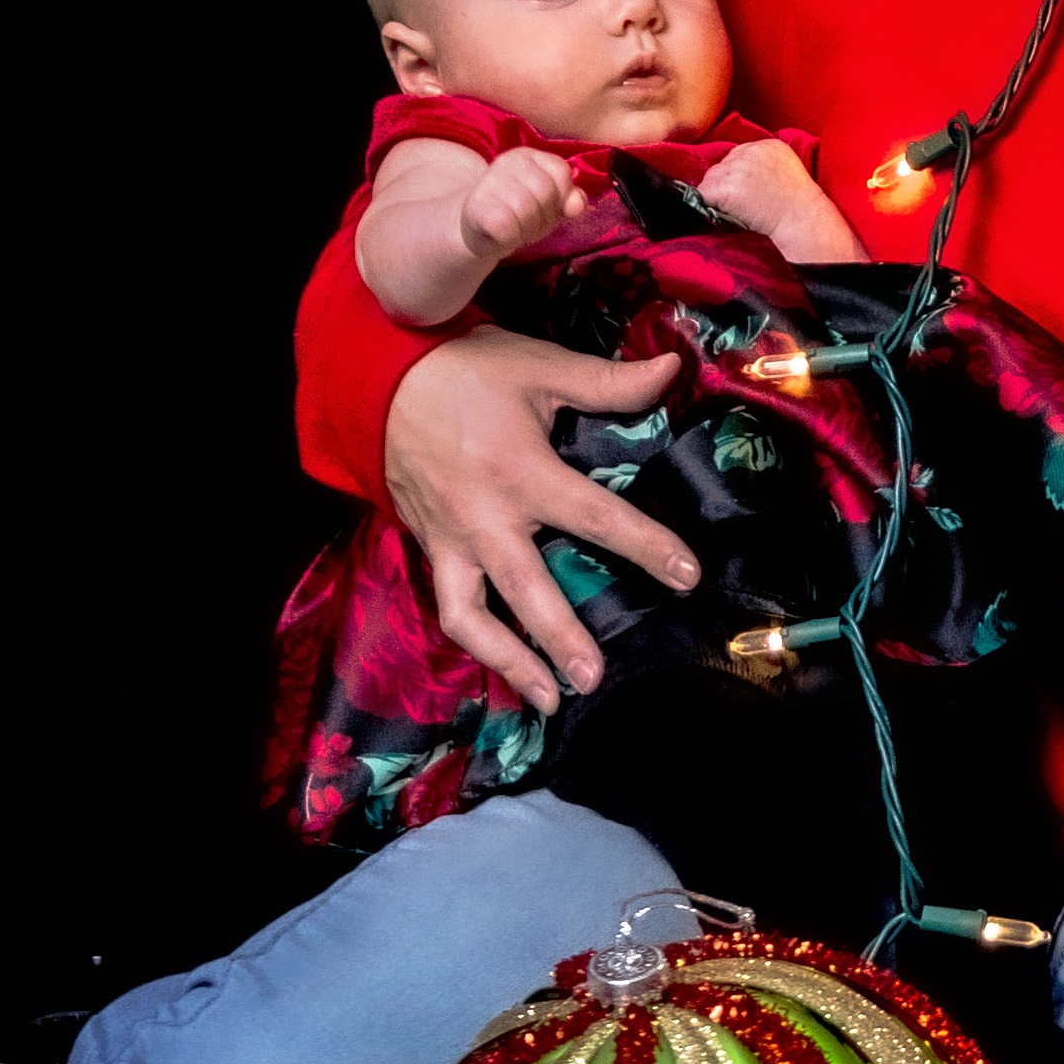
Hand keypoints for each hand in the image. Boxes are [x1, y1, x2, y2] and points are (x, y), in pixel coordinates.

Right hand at [379, 326, 699, 713]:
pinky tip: (506, 665)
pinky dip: (478, 640)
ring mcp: (449, 538)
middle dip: (561, 639)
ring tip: (549, 698)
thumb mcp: (540, 366)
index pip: (595, 517)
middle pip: (526, 589)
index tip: (687, 576)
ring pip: (471, 616)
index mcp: (520, 470)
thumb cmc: (464, 368)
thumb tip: (673, 369)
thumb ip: (608, 382)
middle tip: (596, 679)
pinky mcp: (428, 547)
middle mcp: (483, 516)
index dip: (646, 547)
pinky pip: (450, 605)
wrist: (375, 376)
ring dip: (508, 662)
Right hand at [453, 144, 587, 267]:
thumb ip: (570, 198)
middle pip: (546, 193)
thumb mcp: (550, 202)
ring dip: (527, 229)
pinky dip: (510, 239)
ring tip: (516, 227)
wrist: (475, 228)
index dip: (560, 196)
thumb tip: (577, 205)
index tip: (545, 206)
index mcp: (529, 156)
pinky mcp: (476, 207)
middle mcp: (508, 162)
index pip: (561, 171)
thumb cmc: (518, 212)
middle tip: (528, 221)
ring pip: (527, 211)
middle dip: (544, 216)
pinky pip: (507, 229)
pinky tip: (501, 234)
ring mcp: (490, 182)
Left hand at [701, 139, 868, 265]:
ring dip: (717, 196)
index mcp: (768, 145)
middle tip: (743, 204)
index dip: (739, 175)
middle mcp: (750, 152)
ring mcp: (737, 169)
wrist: (803, 223)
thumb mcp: (789, 171)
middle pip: (722, 165)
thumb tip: (739, 174)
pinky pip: (703, 194)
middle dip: (727, 184)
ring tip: (738, 211)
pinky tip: (726, 214)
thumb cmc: (801, 206)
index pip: (738, 154)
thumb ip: (766, 164)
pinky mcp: (726, 188)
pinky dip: (709, 206)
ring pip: (710, 179)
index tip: (750, 193)